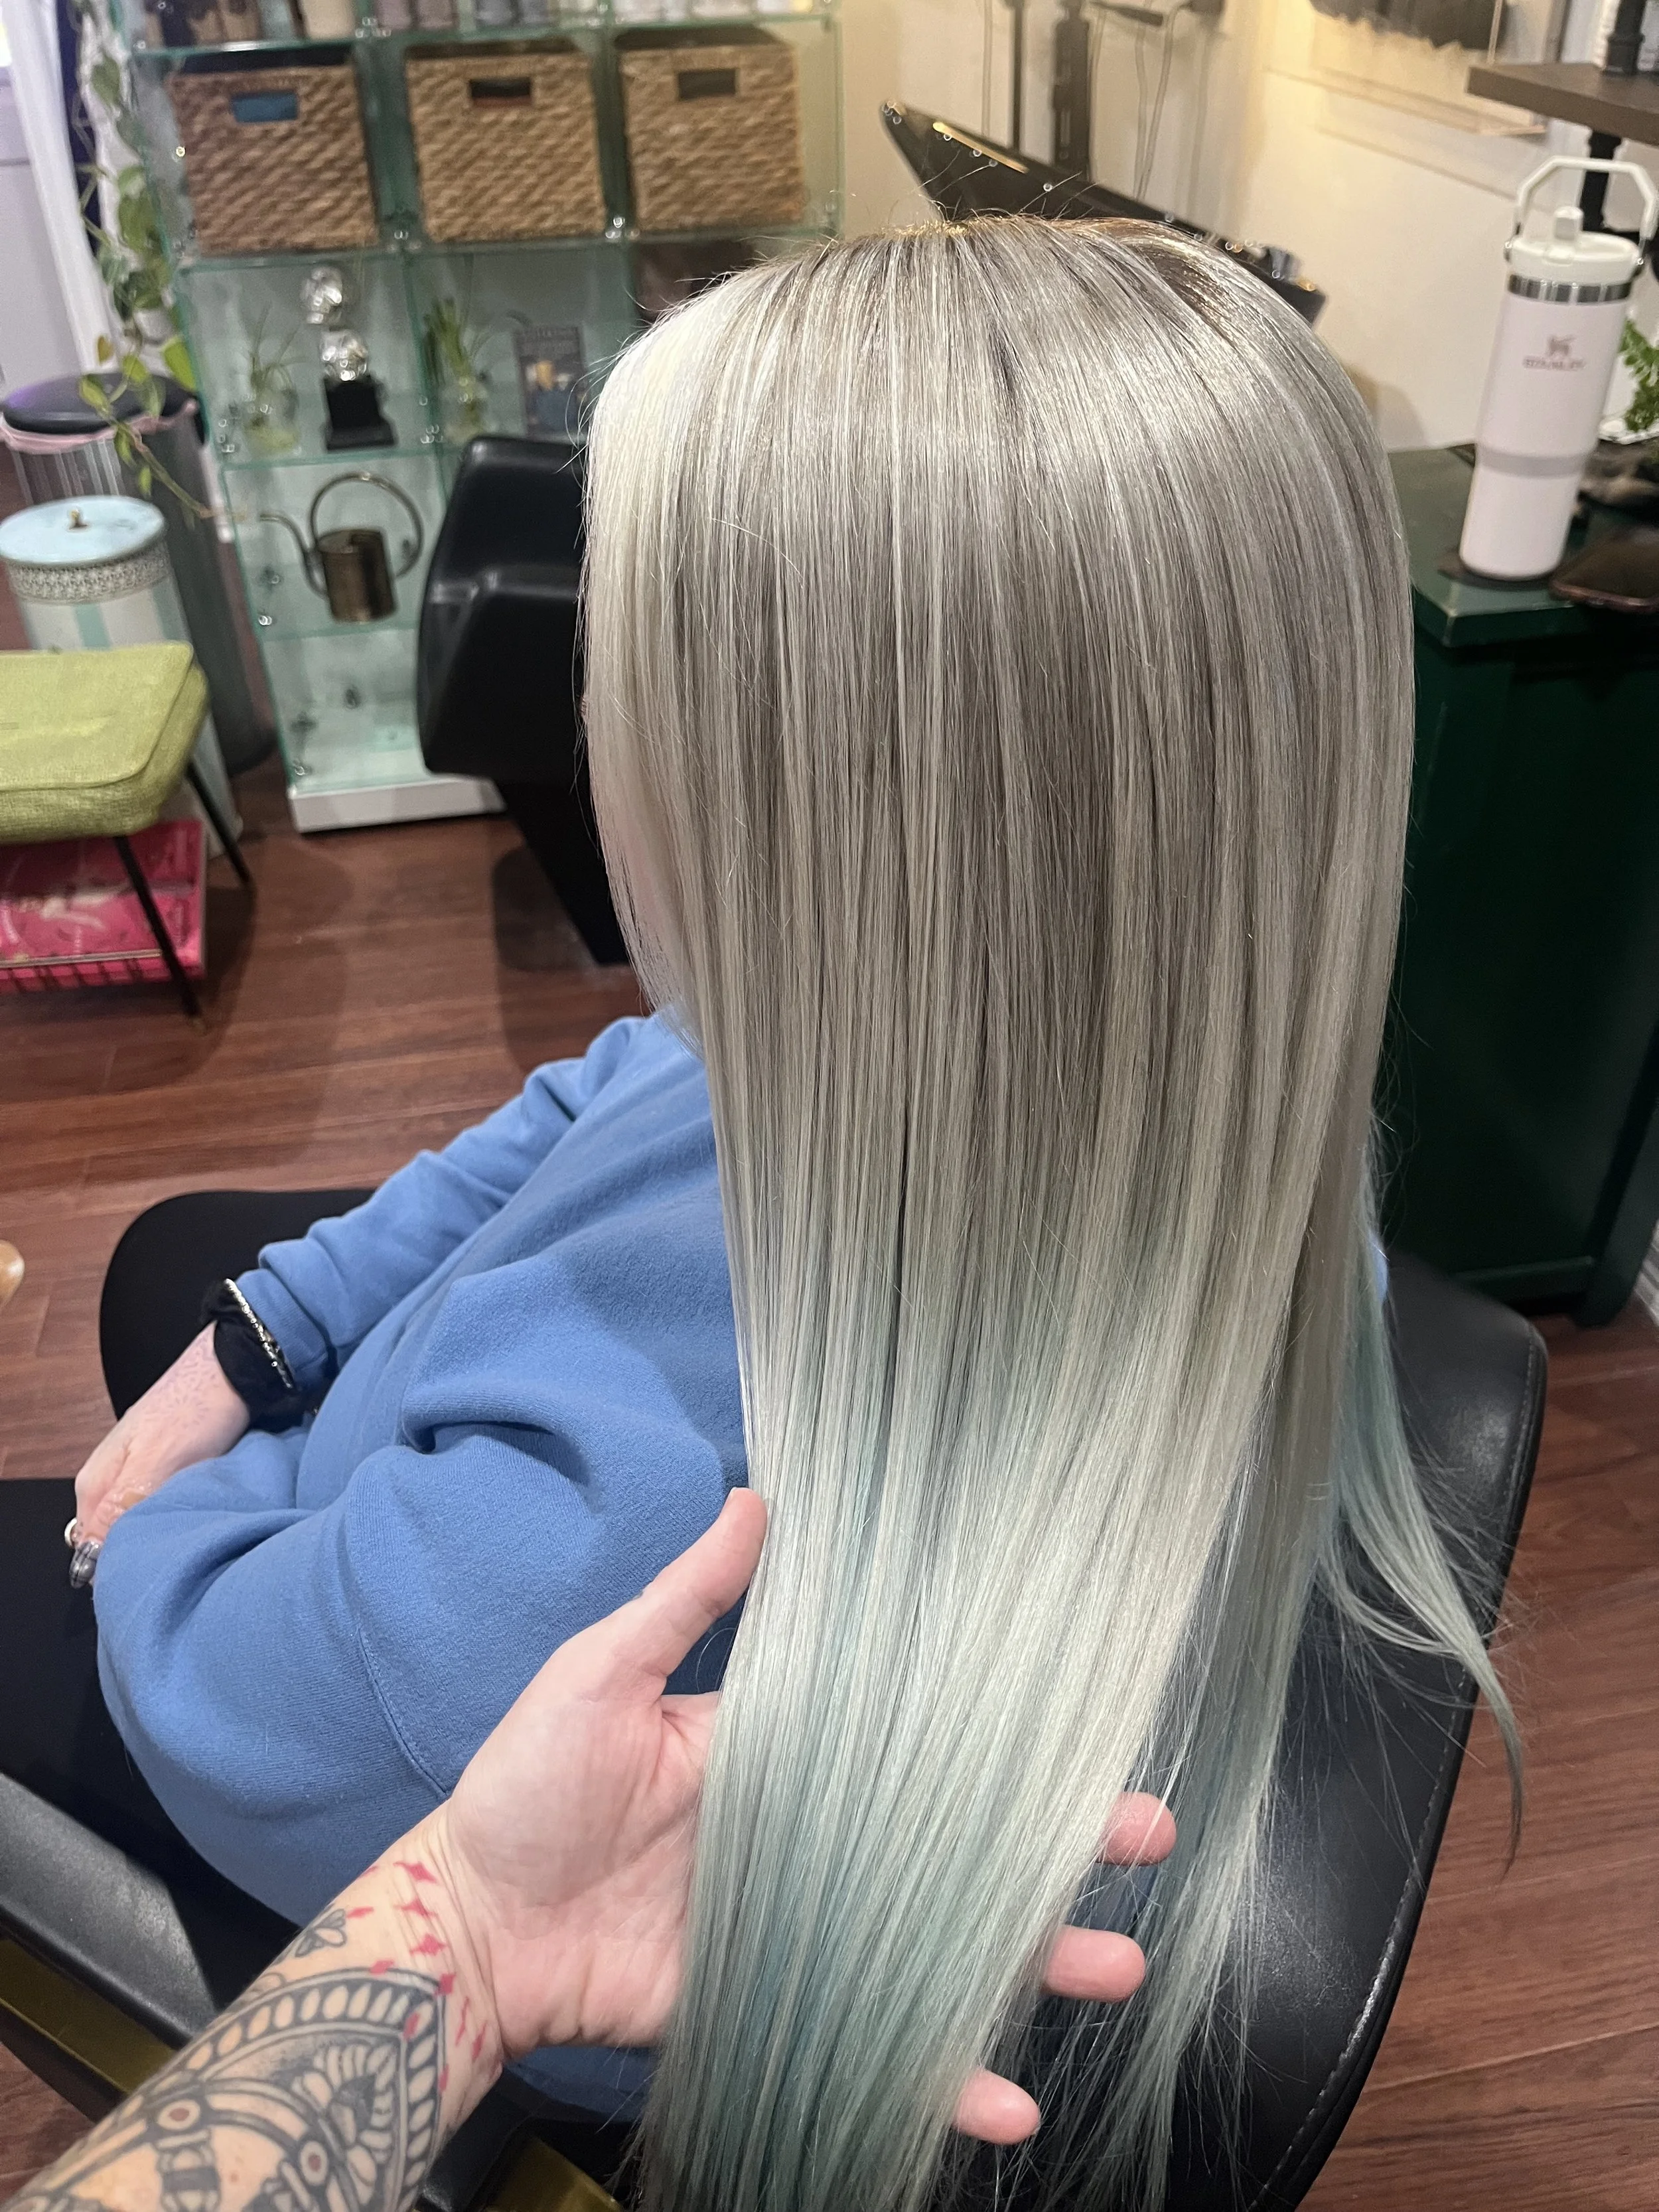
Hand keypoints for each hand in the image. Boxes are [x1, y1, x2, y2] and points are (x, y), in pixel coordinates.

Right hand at [73, 1326, 248, 1545]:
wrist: (231, 1367)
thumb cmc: (195, 1408)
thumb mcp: (155, 1464)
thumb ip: (119, 1508)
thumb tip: (91, 1555)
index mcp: (93, 1484)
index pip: (88, 1548)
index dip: (116, 1566)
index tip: (148, 1571)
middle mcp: (108, 1479)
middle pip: (113, 1536)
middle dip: (141, 1547)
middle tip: (175, 1550)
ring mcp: (135, 1471)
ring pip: (139, 1520)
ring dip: (163, 1529)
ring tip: (191, 1528)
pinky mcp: (163, 1465)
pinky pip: (161, 1502)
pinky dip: (179, 1509)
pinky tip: (199, 1508)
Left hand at [421, 1490, 1174, 2143]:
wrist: (471, 1925)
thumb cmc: (528, 1784)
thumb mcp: (603, 1674)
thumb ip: (686, 1601)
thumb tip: (756, 1497)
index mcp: (786, 1753)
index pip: (917, 1739)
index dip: (999, 1737)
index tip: (1087, 1728)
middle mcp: (816, 1841)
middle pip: (958, 1846)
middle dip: (1056, 1849)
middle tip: (1150, 1845)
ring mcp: (805, 1930)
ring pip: (943, 1947)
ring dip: (1032, 1964)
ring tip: (1118, 1966)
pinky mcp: (777, 2009)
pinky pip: (876, 2047)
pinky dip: (941, 2080)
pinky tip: (1002, 2103)